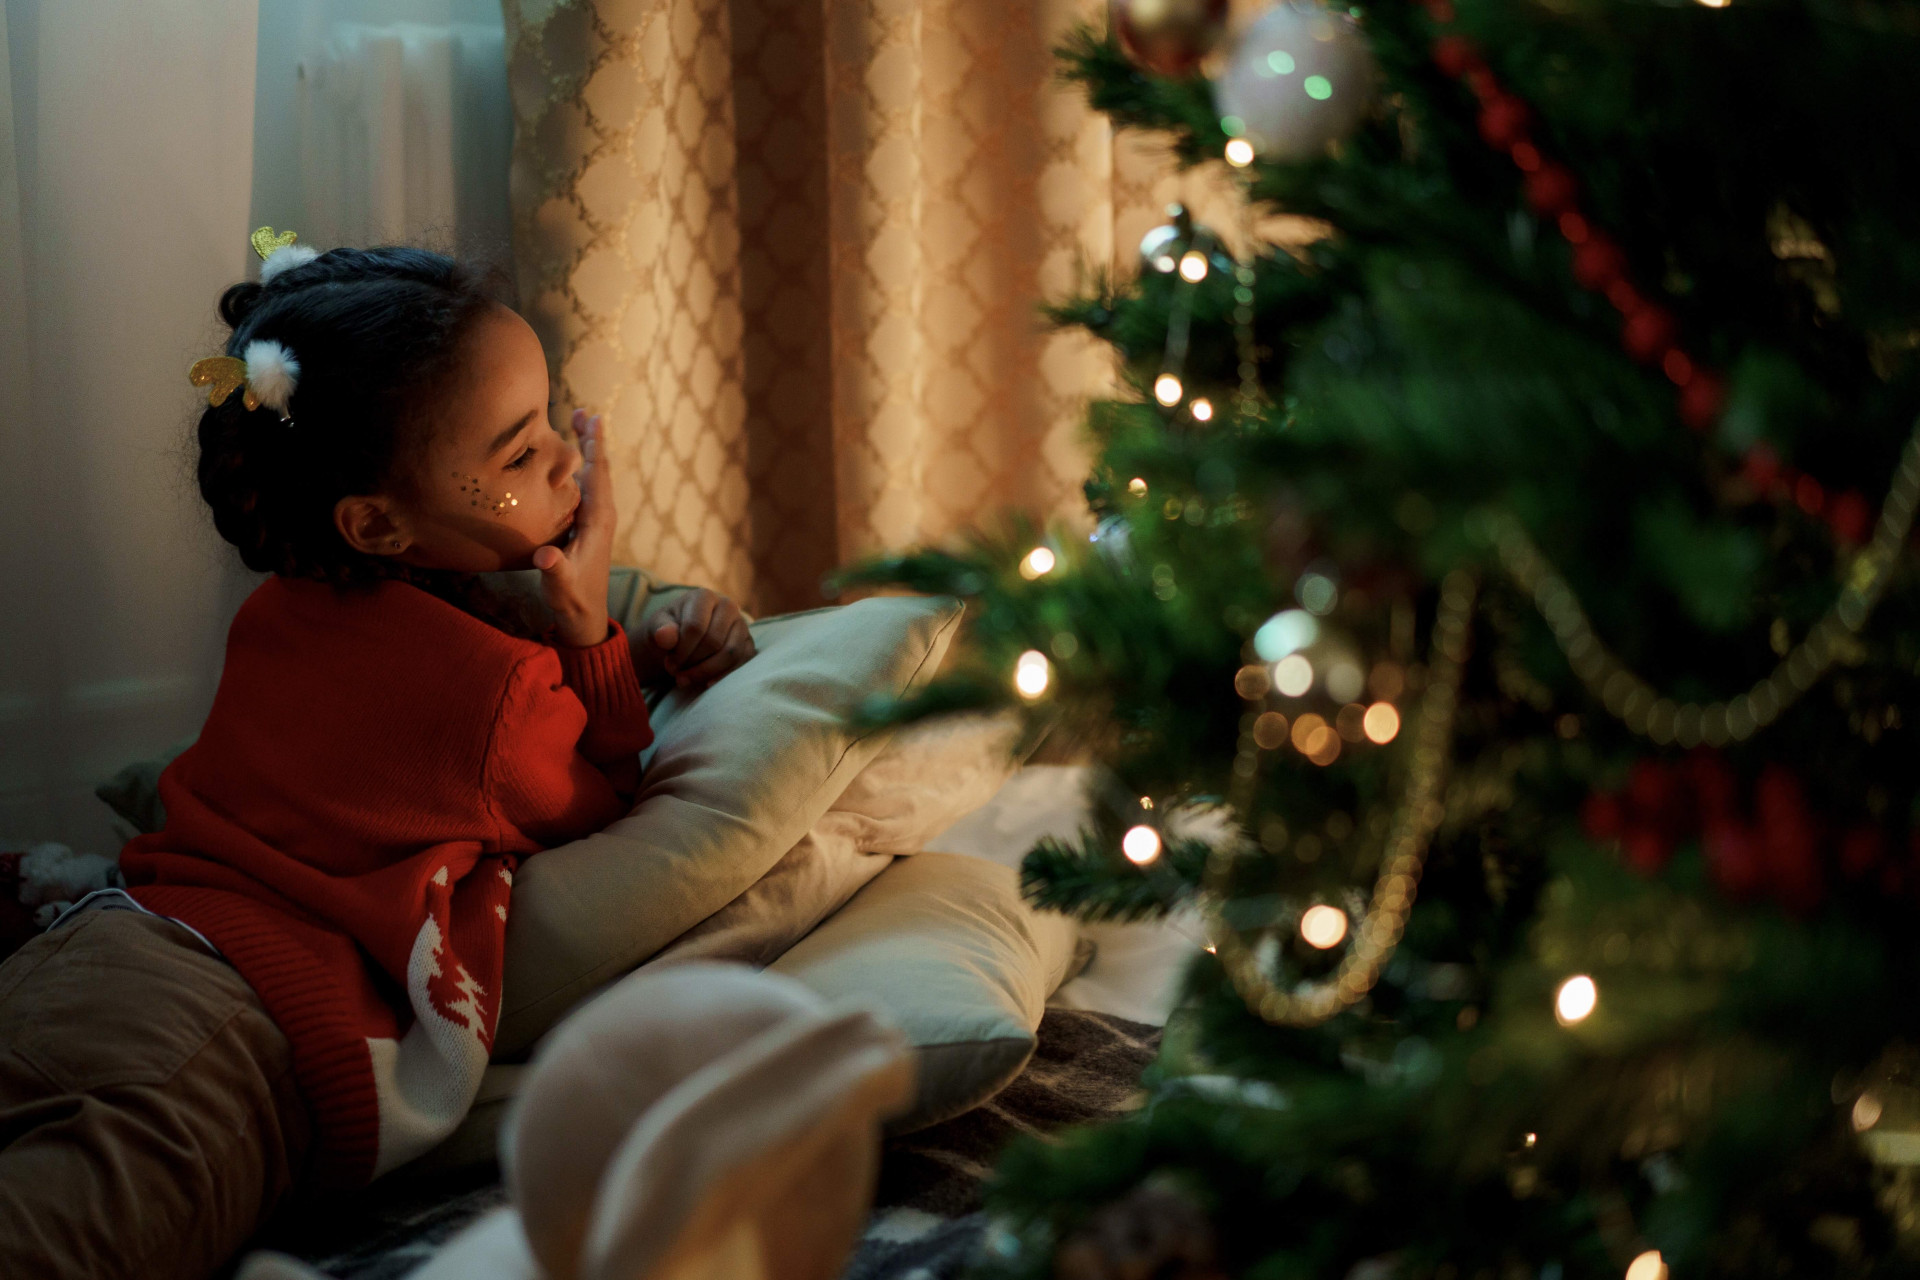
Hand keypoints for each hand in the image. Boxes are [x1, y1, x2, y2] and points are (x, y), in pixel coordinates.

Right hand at [533, 411, 613, 647]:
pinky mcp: (586, 528)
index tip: (592, 418)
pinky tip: (568, 463)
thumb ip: (554, 569)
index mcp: (598, 521)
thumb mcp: (560, 585)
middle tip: (583, 411)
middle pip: (598, 469)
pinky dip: (578, 470)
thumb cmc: (573, 600)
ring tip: (577, 424)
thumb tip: (546, 556)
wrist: (586, 618)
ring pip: (592, 478)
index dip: (594, 446)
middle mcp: (601, 516)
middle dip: (591, 440)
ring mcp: (595, 522)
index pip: (598, 475)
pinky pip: (584, 490)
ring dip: (586, 451)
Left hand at [641, 589, 755, 690]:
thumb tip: (665, 636)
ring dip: (706, 672)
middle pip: (714, 641)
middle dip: (692, 662)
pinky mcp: (748, 644)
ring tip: (686, 679)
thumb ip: (660, 630)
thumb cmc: (668, 632)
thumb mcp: (656, 628)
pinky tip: (706, 684)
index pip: (695, 627)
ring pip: (730, 653)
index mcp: (704, 597)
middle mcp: (728, 606)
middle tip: (676, 673)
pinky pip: (742, 663)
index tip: (669, 664)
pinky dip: (723, 676)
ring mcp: (741, 625)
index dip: (681, 651)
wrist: (680, 641)